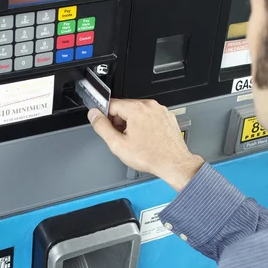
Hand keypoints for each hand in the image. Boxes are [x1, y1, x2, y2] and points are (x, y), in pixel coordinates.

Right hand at [88, 99, 203, 191]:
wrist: (173, 163)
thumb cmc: (151, 156)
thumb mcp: (118, 144)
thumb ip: (102, 127)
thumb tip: (94, 115)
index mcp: (136, 109)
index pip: (111, 104)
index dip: (104, 116)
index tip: (103, 124)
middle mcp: (150, 106)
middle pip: (125, 108)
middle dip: (119, 121)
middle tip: (121, 137)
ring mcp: (160, 110)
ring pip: (138, 112)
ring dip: (132, 124)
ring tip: (135, 140)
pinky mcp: (167, 117)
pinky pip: (150, 117)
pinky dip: (145, 125)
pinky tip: (145, 139)